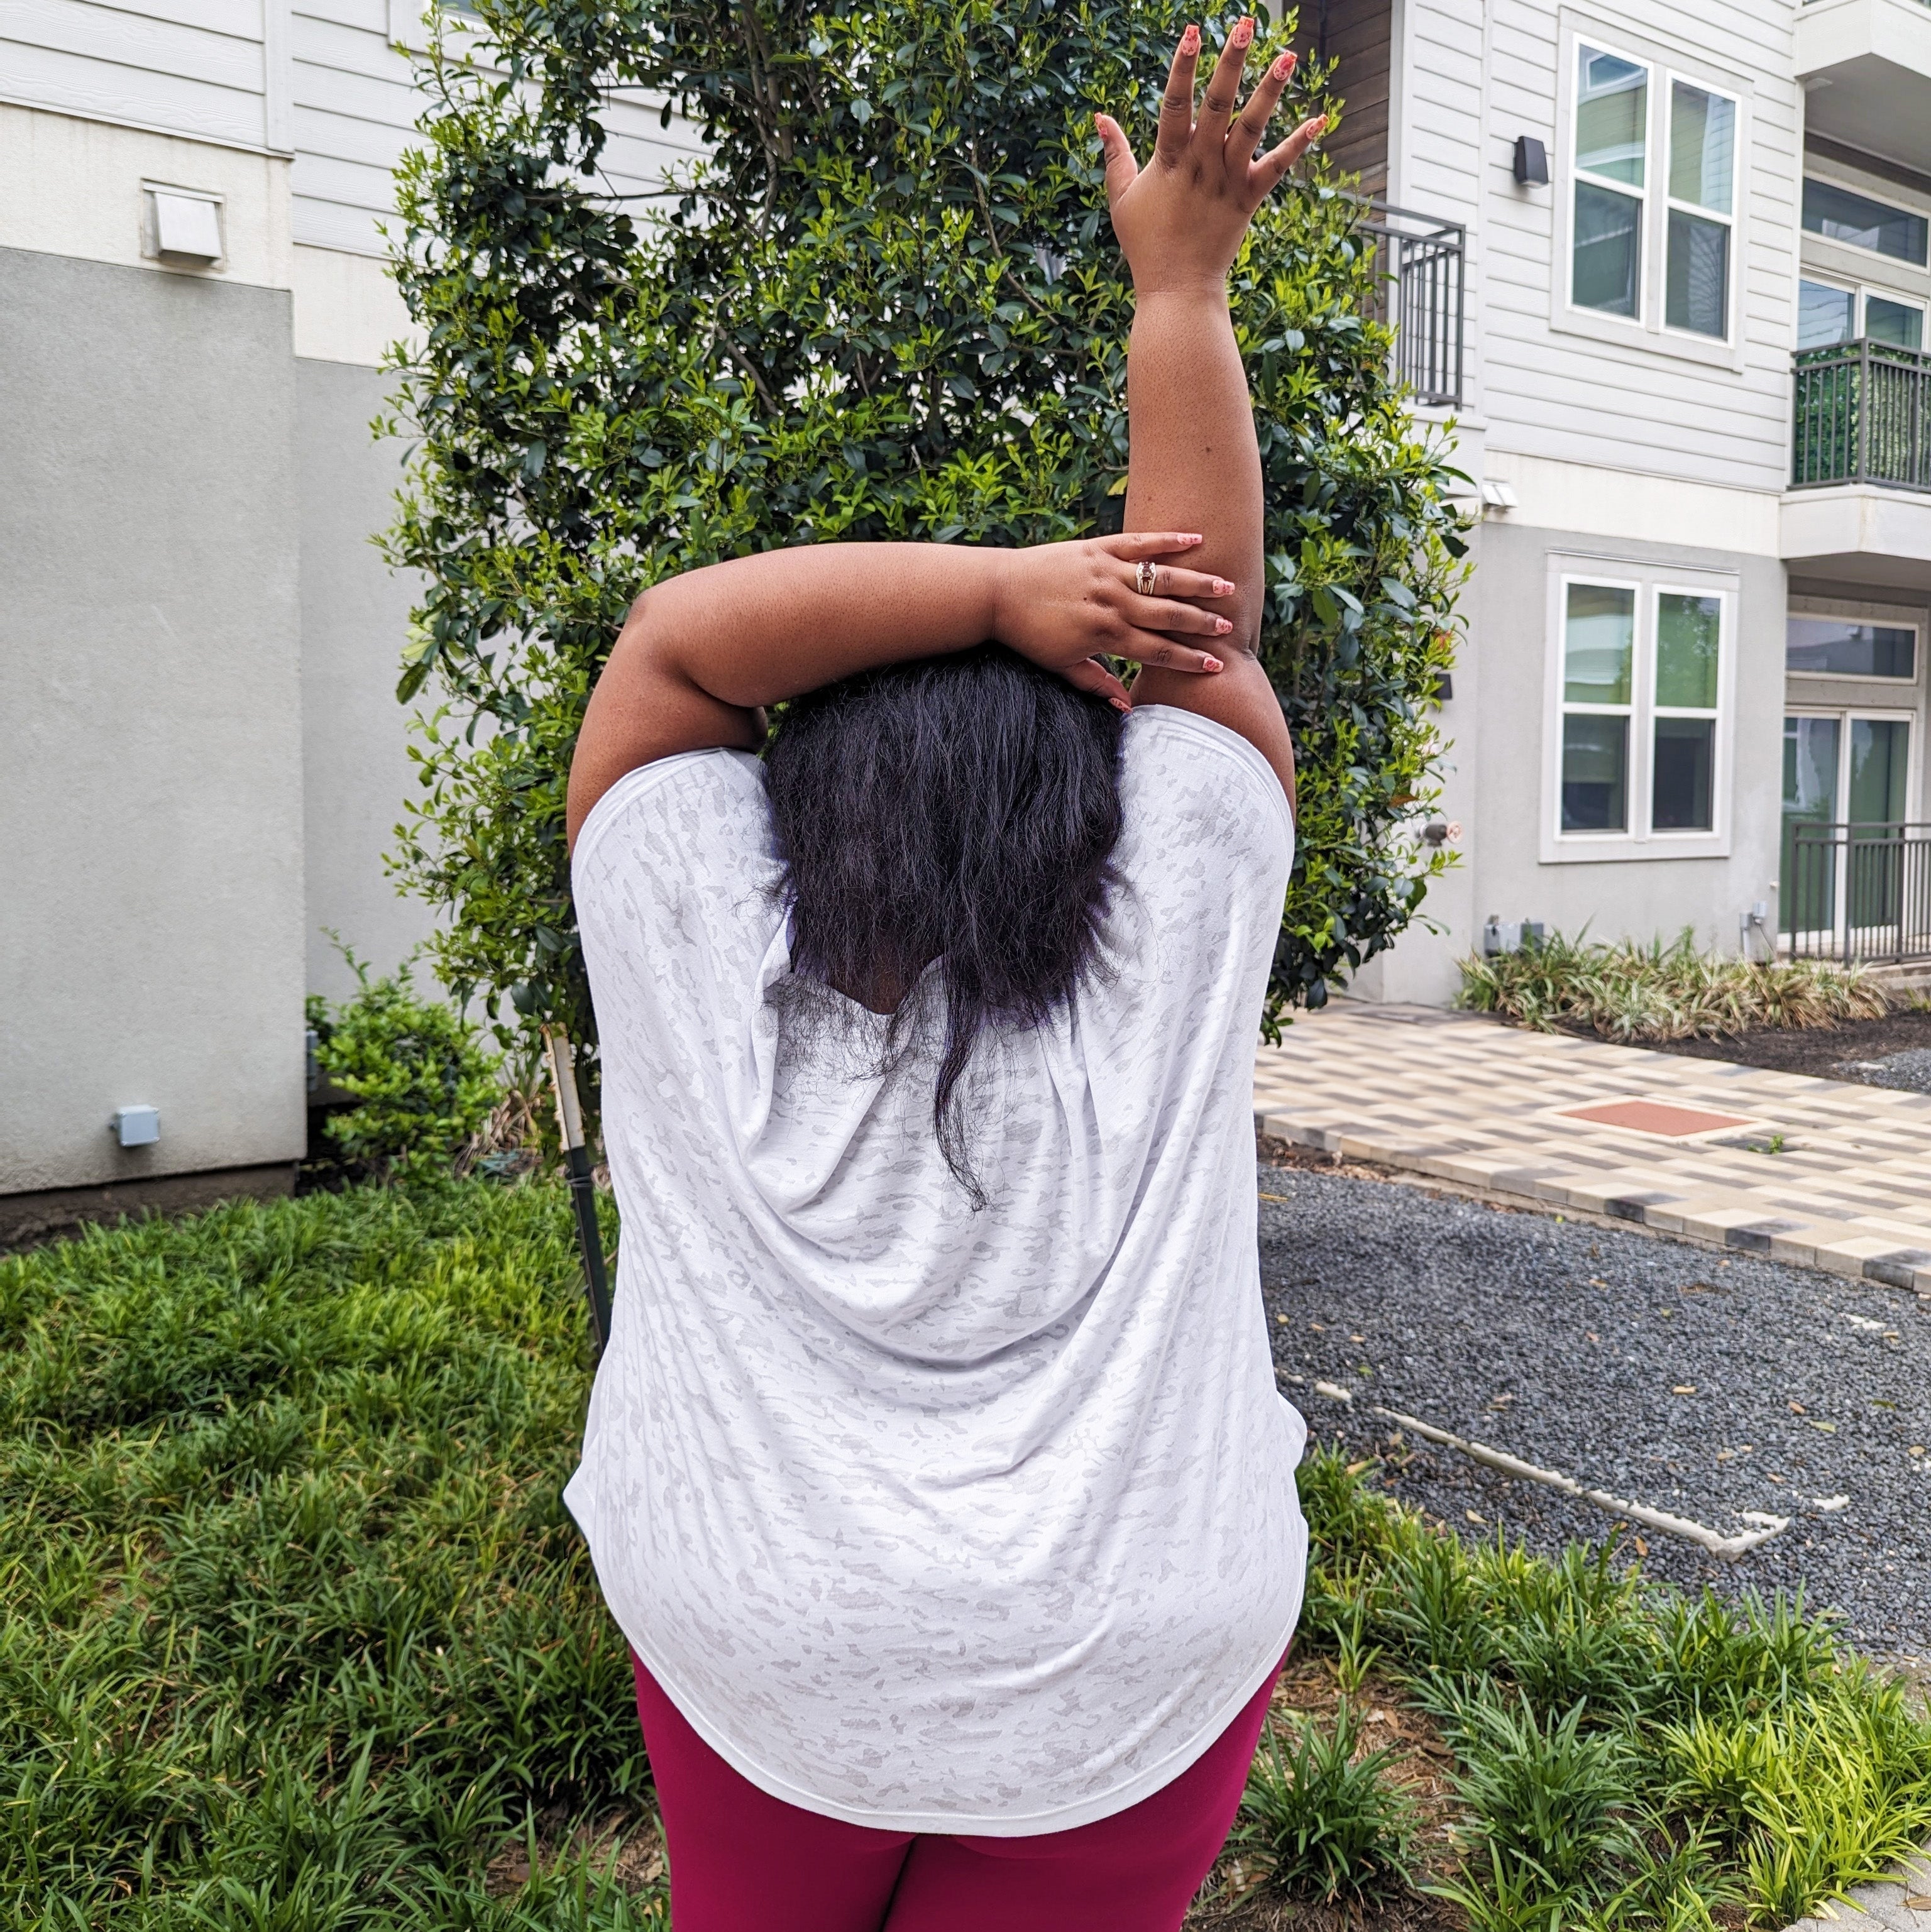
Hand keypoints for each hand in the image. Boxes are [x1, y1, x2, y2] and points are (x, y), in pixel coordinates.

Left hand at [989, 532, 1236, 707]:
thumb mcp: (1061, 665)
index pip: (1157, 650)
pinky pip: (1139, 542)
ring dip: (1195, 583)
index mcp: (1106, 634)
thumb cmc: (1027, 634)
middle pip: (1168, 614)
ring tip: (1225, 587)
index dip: (1188, 660)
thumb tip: (1126, 707)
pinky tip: (1195, 540)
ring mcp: (1106, 571)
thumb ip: (1096, 683)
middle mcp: (1111, 601)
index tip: (1216, 666)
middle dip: (1201, 623)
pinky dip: (1167, 539)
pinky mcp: (1096, 547)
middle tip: (1229, 628)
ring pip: (1161, 577)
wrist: (996, 591)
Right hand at [1095, 20, 1325, 297]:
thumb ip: (1115, 154)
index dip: (1183, 65)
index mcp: (1169, 160)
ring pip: (1251, 127)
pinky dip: (1299, 144)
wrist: (1177, 290)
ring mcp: (1227, 181)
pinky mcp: (1248, 199)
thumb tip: (1100, 116)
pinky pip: (1278, 167)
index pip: (1175, 103)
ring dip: (1270, 90)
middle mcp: (1200, 164)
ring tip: (1288, 56)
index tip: (1192, 31)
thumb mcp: (1122, 198)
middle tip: (1245, 23)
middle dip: (1231, 62)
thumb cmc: (1146, 245)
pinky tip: (1321, 119)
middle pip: (1218, 104)